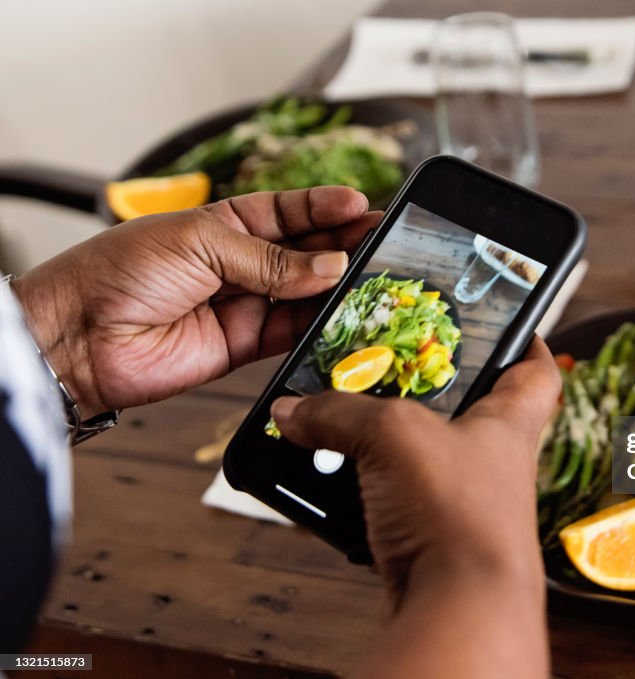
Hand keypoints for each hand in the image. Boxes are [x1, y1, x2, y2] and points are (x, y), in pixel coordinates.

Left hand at [13, 186, 379, 416]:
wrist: (80, 337)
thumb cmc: (120, 272)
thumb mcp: (200, 244)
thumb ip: (268, 260)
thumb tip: (327, 267)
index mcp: (226, 223)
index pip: (289, 211)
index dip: (325, 207)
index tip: (362, 206)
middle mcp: (241, 263)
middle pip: (306, 251)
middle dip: (344, 244)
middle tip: (382, 241)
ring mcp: (246, 304)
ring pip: (307, 292)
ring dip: (339, 284)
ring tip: (374, 276)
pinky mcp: (246, 346)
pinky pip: (294, 332)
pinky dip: (321, 323)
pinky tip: (344, 311)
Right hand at [270, 339, 559, 678]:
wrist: (459, 611)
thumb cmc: (461, 516)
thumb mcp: (394, 437)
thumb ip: (342, 413)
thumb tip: (294, 409)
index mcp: (508, 422)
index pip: (536, 370)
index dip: (523, 341)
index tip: (502, 323)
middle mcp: (492, 462)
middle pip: (468, 410)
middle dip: (425, 391)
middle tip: (388, 369)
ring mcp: (463, 504)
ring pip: (423, 460)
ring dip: (382, 446)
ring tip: (341, 428)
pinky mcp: (431, 540)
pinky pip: (393, 504)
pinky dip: (362, 494)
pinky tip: (331, 487)